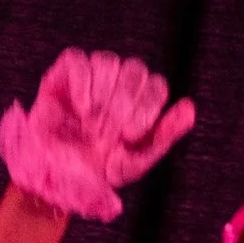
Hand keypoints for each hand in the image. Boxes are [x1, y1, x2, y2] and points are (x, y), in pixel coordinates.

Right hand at [0, 49, 194, 223]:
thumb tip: (190, 109)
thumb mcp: (133, 163)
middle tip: (110, 131)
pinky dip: (82, 83)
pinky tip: (81, 108)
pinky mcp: (63, 76)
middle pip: (134, 69)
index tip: (130, 135)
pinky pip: (78, 61)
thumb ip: (163, 137)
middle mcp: (116, 88)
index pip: (156, 85)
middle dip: (125, 101)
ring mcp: (90, 79)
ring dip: (102, 93)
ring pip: (107, 61)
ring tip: (91, 123)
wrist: (53, 182)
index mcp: (138, 106)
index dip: (148, 106)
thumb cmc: (95, 173)